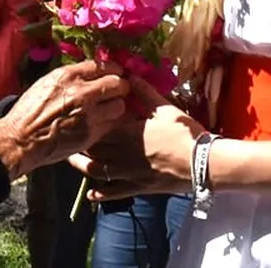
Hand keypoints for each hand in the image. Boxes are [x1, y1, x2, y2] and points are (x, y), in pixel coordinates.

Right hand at [0, 60, 129, 180]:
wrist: (21, 138)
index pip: (102, 65)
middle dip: (120, 87)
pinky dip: (109, 123)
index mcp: (68, 76)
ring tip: (108, 109)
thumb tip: (91, 71)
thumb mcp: (46, 82)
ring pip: (120, 105)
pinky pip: (111, 125)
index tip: (115, 73)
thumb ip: (70, 76)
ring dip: (116, 106)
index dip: (113, 69)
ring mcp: (87, 114)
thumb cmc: (30, 110)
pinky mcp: (90, 134)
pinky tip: (101, 123)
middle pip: (117, 83)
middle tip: (117, 91)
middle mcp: (81, 92)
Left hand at [69, 75, 205, 200]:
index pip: (97, 127)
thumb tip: (130, 75)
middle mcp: (121, 153)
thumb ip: (144, 92)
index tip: (75, 117)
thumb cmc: (184, 132)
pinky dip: (100, 195)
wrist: (202, 162)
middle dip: (79, 143)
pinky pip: (113, 193)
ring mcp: (127, 173)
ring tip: (71, 160)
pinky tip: (91, 195)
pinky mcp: (136, 188)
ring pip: (96, 171)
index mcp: (126, 132)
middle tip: (68, 137)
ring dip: (82, 166)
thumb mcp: (164, 108)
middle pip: (92, 149)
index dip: (85, 122)